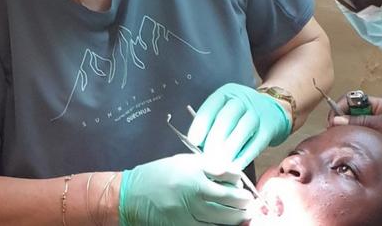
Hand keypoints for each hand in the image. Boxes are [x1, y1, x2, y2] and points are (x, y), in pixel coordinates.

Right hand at [119, 153, 252, 225]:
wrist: (131, 196)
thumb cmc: (159, 176)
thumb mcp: (183, 162)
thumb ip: (208, 167)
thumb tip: (233, 176)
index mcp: (193, 170)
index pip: (227, 175)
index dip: (239, 181)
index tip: (242, 184)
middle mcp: (192, 190)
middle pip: (229, 199)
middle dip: (243, 202)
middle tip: (250, 203)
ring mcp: (187, 211)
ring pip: (222, 218)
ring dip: (237, 218)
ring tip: (243, 215)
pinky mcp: (182, 225)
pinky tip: (225, 225)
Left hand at [187, 83, 291, 168]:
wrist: (272, 108)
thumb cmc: (241, 113)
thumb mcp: (225, 110)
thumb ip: (212, 124)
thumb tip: (199, 148)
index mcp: (227, 94)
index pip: (211, 107)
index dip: (201, 125)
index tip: (194, 141)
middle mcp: (243, 100)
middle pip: (227, 118)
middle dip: (215, 140)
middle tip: (207, 158)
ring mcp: (258, 113)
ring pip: (242, 130)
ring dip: (229, 150)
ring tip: (219, 164)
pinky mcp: (269, 128)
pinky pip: (256, 143)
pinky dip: (244, 156)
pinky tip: (235, 167)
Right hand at [329, 95, 381, 160]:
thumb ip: (360, 121)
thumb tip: (336, 120)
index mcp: (378, 104)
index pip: (352, 99)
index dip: (340, 107)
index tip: (333, 120)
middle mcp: (377, 113)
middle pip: (351, 112)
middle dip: (341, 120)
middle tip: (334, 132)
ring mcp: (378, 126)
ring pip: (355, 125)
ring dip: (348, 130)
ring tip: (342, 139)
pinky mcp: (380, 139)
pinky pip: (362, 136)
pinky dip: (355, 139)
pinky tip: (353, 146)